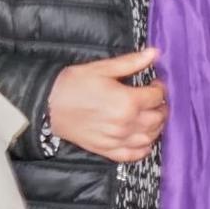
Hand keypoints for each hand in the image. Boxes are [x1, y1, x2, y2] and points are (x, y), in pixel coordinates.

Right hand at [48, 47, 167, 162]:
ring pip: (150, 137)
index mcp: (127, 101)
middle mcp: (126, 123)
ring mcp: (117, 140)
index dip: (160, 88)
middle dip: (162, 107)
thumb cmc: (73, 84)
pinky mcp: (108, 150)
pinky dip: (144, 148)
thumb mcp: (102, 68)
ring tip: (152, 116)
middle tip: (156, 100)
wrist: (48, 105)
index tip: (156, 84)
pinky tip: (144, 139)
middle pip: (158, 118)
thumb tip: (154, 53)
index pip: (157, 97)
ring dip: (156, 127)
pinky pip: (134, 154)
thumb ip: (131, 62)